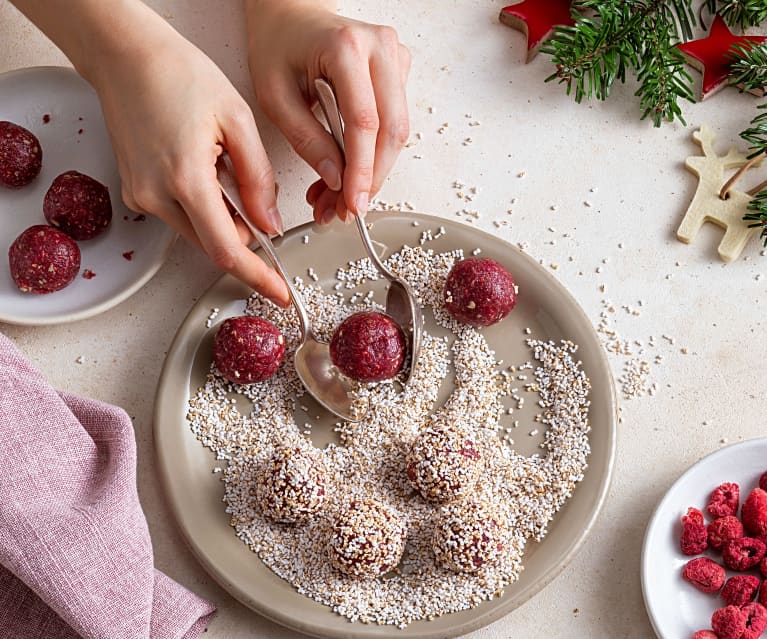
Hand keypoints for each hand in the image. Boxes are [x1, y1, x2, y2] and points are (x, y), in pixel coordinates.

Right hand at [86, 10, 289, 304]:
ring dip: (224, 220)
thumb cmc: (179, 74)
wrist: (125, 54)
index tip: (279, 293)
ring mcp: (141, 196)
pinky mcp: (135, 190)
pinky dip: (203, 207)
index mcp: (185, 179)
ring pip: (197, 231)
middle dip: (244, 239)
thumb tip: (269, 224)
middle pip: (212, 243)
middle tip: (262, 208)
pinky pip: (179, 215)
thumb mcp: (238, 121)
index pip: (226, 249)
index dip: (256, 276)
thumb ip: (258, 179)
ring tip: (226, 169)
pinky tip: (207, 169)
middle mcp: (156, 196)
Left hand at [246, 0, 410, 224]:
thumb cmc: (278, 45)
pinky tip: (349, 169)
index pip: (364, 123)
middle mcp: (380, 48)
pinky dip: (374, 154)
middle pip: (392, 131)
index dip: (361, 171)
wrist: (291, 15)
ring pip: (398, 131)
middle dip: (371, 178)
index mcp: (346, 47)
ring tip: (339, 195)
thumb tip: (336, 178)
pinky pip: (395, 123)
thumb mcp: (274, 96)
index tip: (351, 203)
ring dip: (372, 171)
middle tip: (346, 208)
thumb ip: (306, 139)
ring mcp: (395, 56)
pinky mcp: (399, 70)